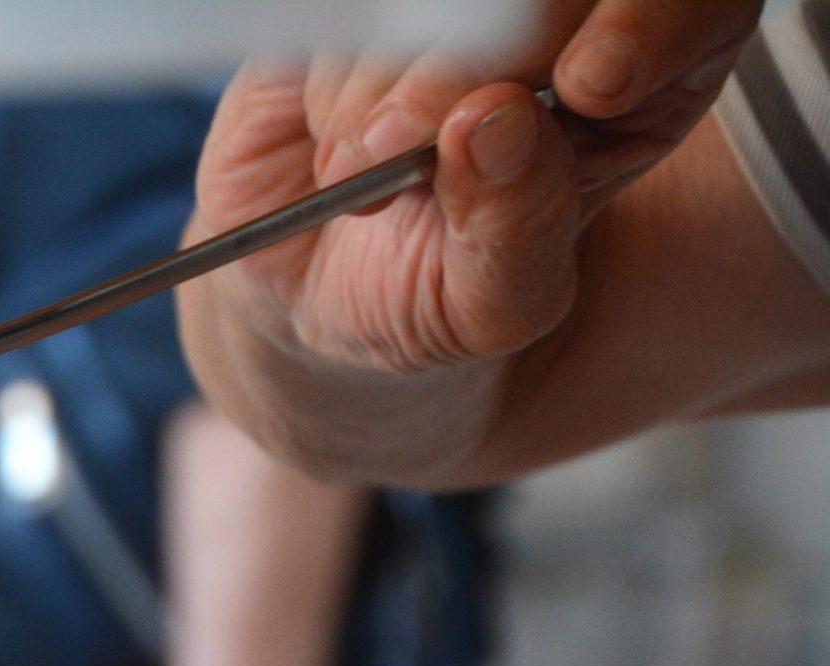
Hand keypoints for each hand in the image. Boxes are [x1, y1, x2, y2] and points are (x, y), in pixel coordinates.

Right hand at [181, 0, 762, 484]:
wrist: (303, 288)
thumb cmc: (421, 291)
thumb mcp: (489, 304)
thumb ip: (517, 226)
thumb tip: (497, 122)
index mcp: (643, 81)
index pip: (693, 9)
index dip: (648, 25)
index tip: (592, 82)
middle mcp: (562, 25)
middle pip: (548, 0)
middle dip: (467, 69)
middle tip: (401, 145)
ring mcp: (462, 9)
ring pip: (439, 3)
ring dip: (382, 94)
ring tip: (366, 176)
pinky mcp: (372, 9)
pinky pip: (358, 14)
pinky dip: (336, 87)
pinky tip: (343, 146)